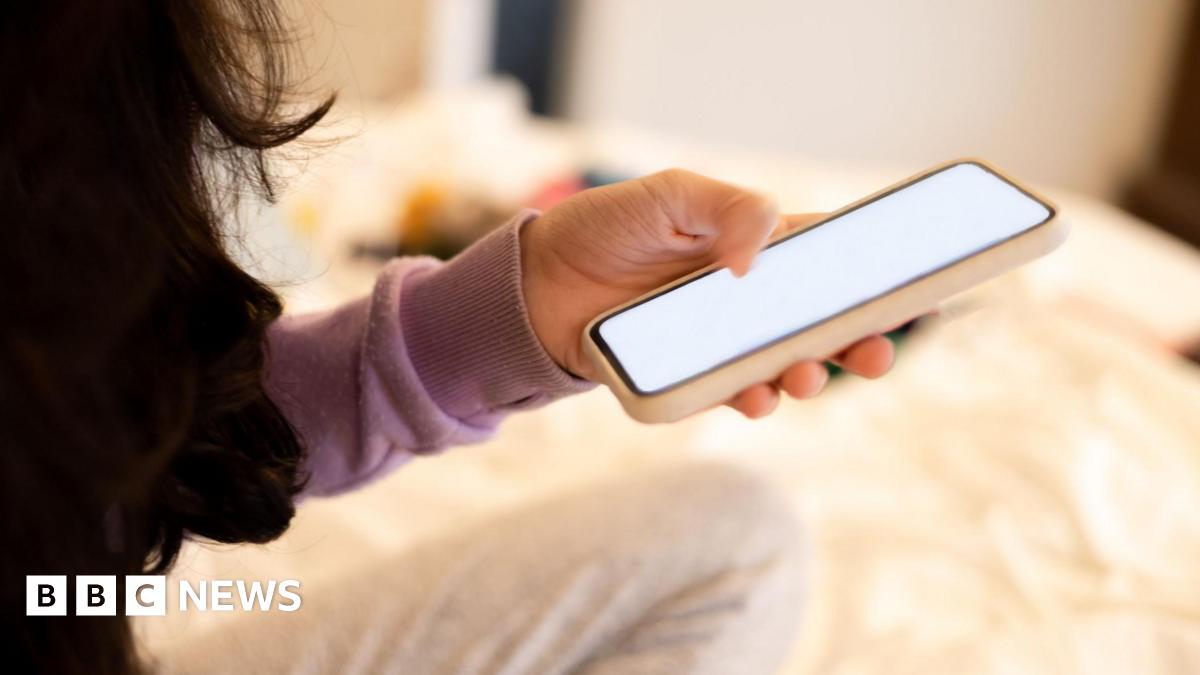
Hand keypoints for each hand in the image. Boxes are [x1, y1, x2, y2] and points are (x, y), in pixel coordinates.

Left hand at [520, 169, 893, 418]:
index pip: (832, 259)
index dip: (879, 275)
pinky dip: (752, 400)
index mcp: (756, 247)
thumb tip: (765, 258)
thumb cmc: (606, 228)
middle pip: (824, 323)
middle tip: (880, 352)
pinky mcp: (689, 377)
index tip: (922, 291)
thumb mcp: (670, 195)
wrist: (536, 282)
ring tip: (807, 376)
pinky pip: (734, 396)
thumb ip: (729, 209)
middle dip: (861, 341)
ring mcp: (721, 340)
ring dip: (811, 376)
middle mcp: (748, 298)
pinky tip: (756, 397)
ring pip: (787, 366)